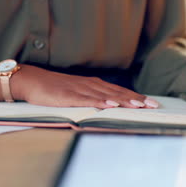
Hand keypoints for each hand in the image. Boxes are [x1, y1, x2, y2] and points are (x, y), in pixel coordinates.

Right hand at [11, 65, 158, 108]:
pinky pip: (87, 100)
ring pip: (106, 96)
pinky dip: (101, 102)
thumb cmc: (55, 88)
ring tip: (139, 105)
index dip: (136, 97)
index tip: (151, 103)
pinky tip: (111, 105)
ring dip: (124, 100)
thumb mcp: (79, 91)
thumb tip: (110, 104)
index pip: (120, 91)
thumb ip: (94, 97)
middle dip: (136, 99)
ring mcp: (80, 90)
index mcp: (94, 85)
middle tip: (153, 106)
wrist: (32, 80)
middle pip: (118, 93)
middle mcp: (91, 85)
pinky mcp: (69, 96)